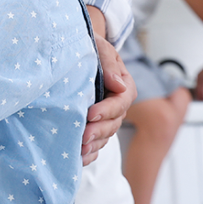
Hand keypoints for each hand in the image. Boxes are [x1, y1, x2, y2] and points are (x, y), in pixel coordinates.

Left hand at [82, 34, 135, 165]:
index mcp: (124, 87)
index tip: (89, 113)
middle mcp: (118, 105)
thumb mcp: (100, 47)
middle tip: (82, 137)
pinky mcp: (96, 124)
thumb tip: (117, 85)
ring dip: (93, 144)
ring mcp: (107, 117)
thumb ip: (108, 64)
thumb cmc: (90, 46)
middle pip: (113, 123)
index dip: (106, 110)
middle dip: (98, 131)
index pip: (119, 103)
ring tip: (79, 149)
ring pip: (105, 136)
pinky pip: (97, 143)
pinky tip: (80, 157)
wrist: (79, 50)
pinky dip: (90, 152)